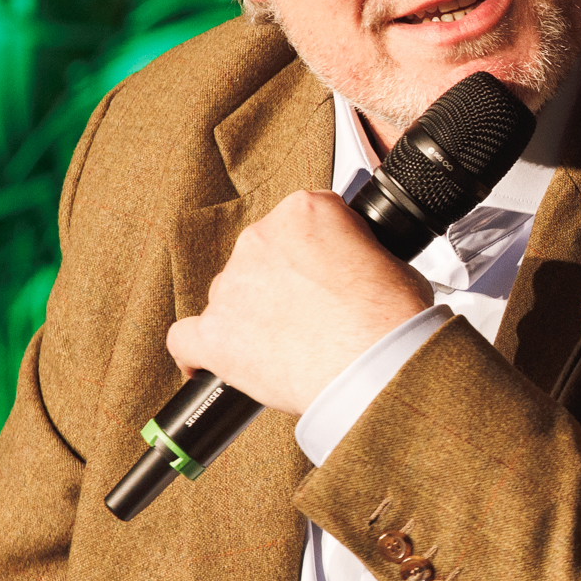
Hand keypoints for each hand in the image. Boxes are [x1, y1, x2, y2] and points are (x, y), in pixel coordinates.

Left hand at [165, 189, 434, 415]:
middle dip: (283, 283)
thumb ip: (361, 254)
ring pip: (231, 294)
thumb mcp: (394, 262)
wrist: (375, 368)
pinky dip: (199, 351)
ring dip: (252, 314)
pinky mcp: (215, 334)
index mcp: (305, 211)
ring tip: (287, 346)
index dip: (320, 251)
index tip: (329, 272)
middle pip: (262, 254)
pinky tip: (215, 363)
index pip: (302, 220)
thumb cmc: (390, 319)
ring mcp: (233, 286)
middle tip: (314, 313)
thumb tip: (358, 272)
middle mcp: (261, 239)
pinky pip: (186, 338)